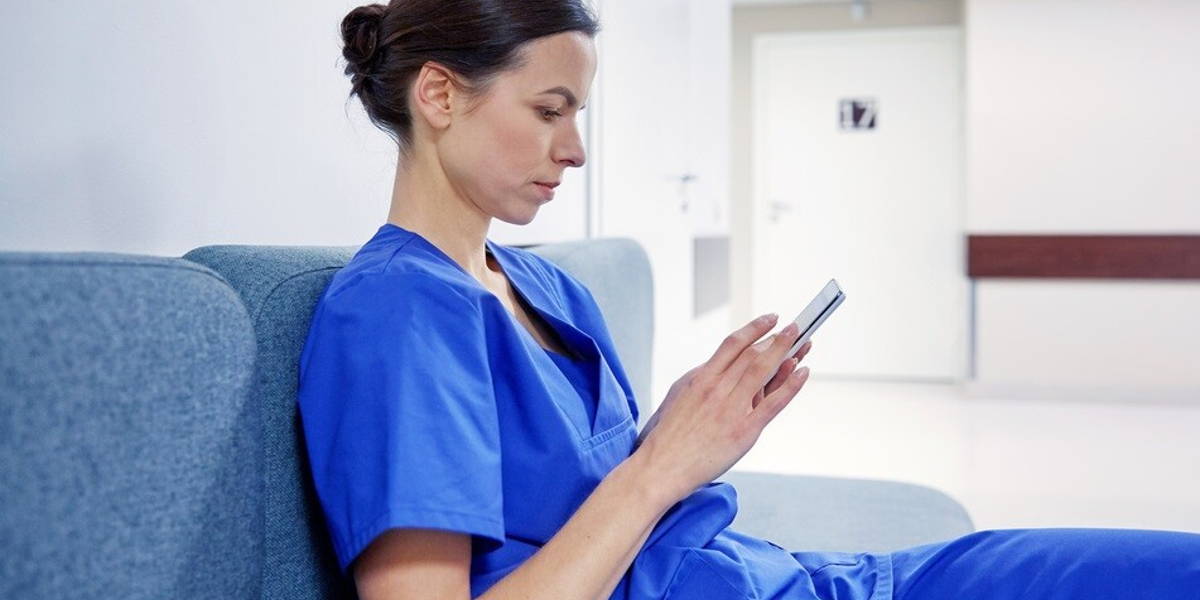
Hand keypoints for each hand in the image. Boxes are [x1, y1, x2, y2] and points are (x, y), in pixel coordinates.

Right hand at [631, 314, 812, 503]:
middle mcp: (716, 388)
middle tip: (794, 328)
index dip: (754, 329)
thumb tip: (716, 367)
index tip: (770, 319)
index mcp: (700, 378)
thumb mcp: (677, 396)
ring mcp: (731, 408)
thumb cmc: (666, 436)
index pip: (733, 344)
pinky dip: (791, 385)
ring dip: (785, 351)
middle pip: (752, 354)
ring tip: (802, 339)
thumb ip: (699, 379)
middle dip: (776, 338)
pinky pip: (773, 402)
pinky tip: (802, 372)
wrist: (660, 466)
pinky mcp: (744, 430)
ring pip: (764, 371)